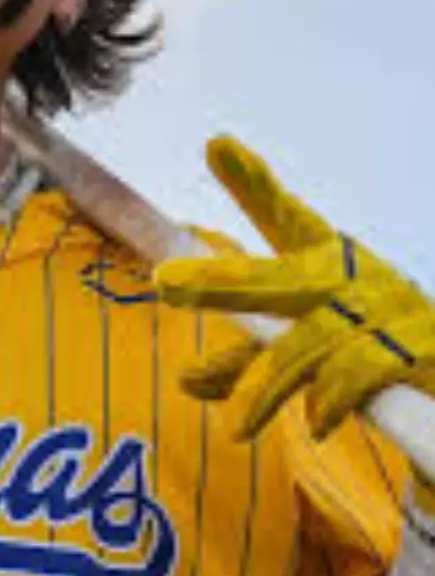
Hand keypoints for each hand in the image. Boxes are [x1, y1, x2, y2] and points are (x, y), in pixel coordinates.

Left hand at [153, 137, 434, 459]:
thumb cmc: (372, 358)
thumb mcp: (306, 353)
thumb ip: (245, 361)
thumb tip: (182, 380)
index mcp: (331, 265)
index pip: (288, 219)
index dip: (253, 185)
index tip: (217, 146)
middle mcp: (359, 277)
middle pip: (282, 277)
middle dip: (223, 282)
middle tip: (166, 283)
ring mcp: (392, 310)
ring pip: (312, 341)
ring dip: (270, 388)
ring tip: (239, 428)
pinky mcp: (421, 350)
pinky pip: (359, 373)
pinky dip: (330, 400)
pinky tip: (315, 424)